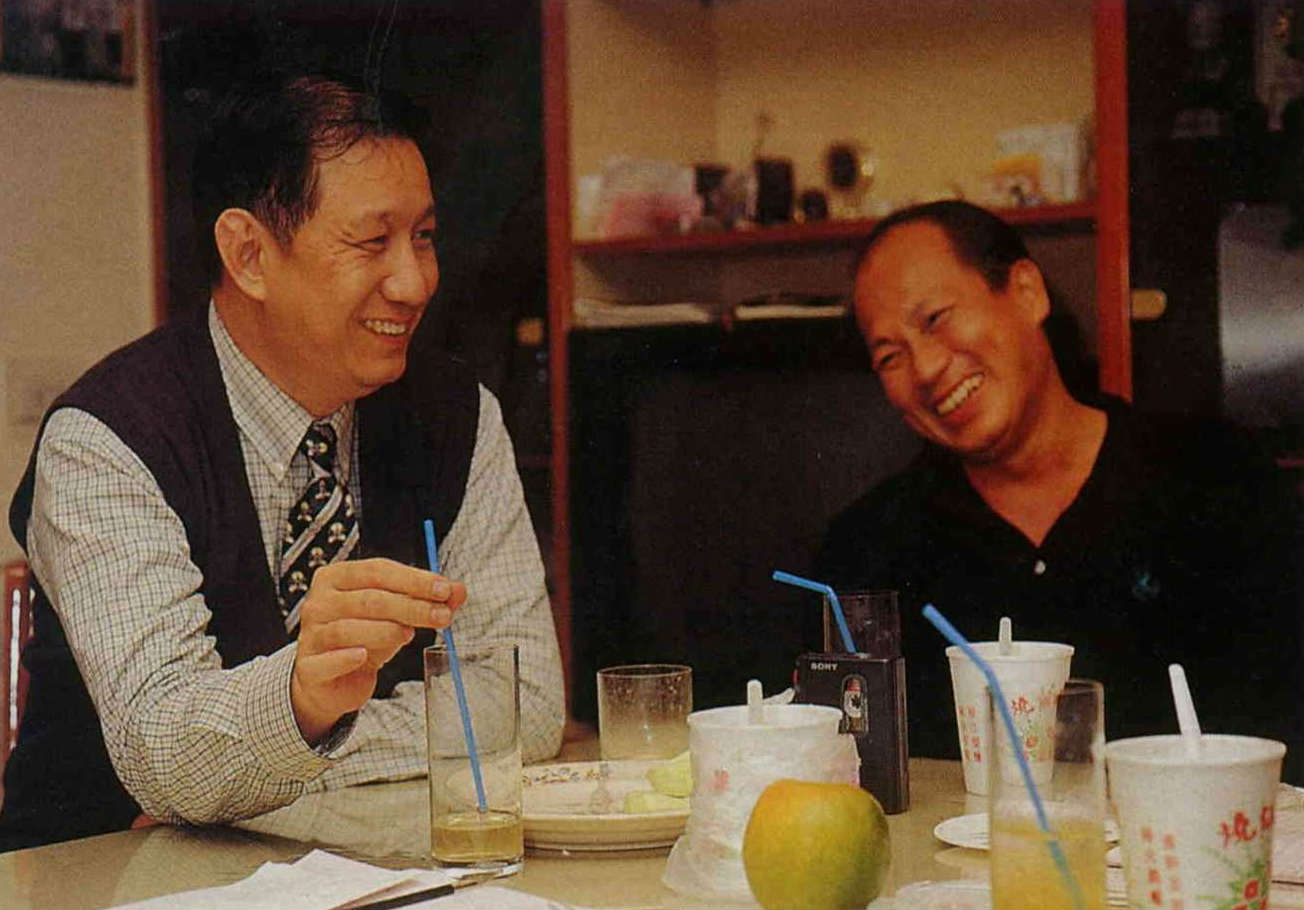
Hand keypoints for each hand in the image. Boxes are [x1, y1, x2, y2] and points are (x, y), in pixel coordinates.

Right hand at [290, 558, 465, 743]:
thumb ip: (427, 600)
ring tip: (409, 635)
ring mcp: (311, 634)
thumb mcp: (397, 615)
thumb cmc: (365, 637)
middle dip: (411, 606)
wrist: (332, 680)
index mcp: (338, 578)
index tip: (444, 589)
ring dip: (386, 630)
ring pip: (349, 628)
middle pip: (369, 599)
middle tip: (442, 615)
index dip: (413, 579)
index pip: (378, 571)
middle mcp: (320, 602)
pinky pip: (328, 660)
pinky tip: (366, 657)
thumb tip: (459, 591)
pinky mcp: (309, 667)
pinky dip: (347, 657)